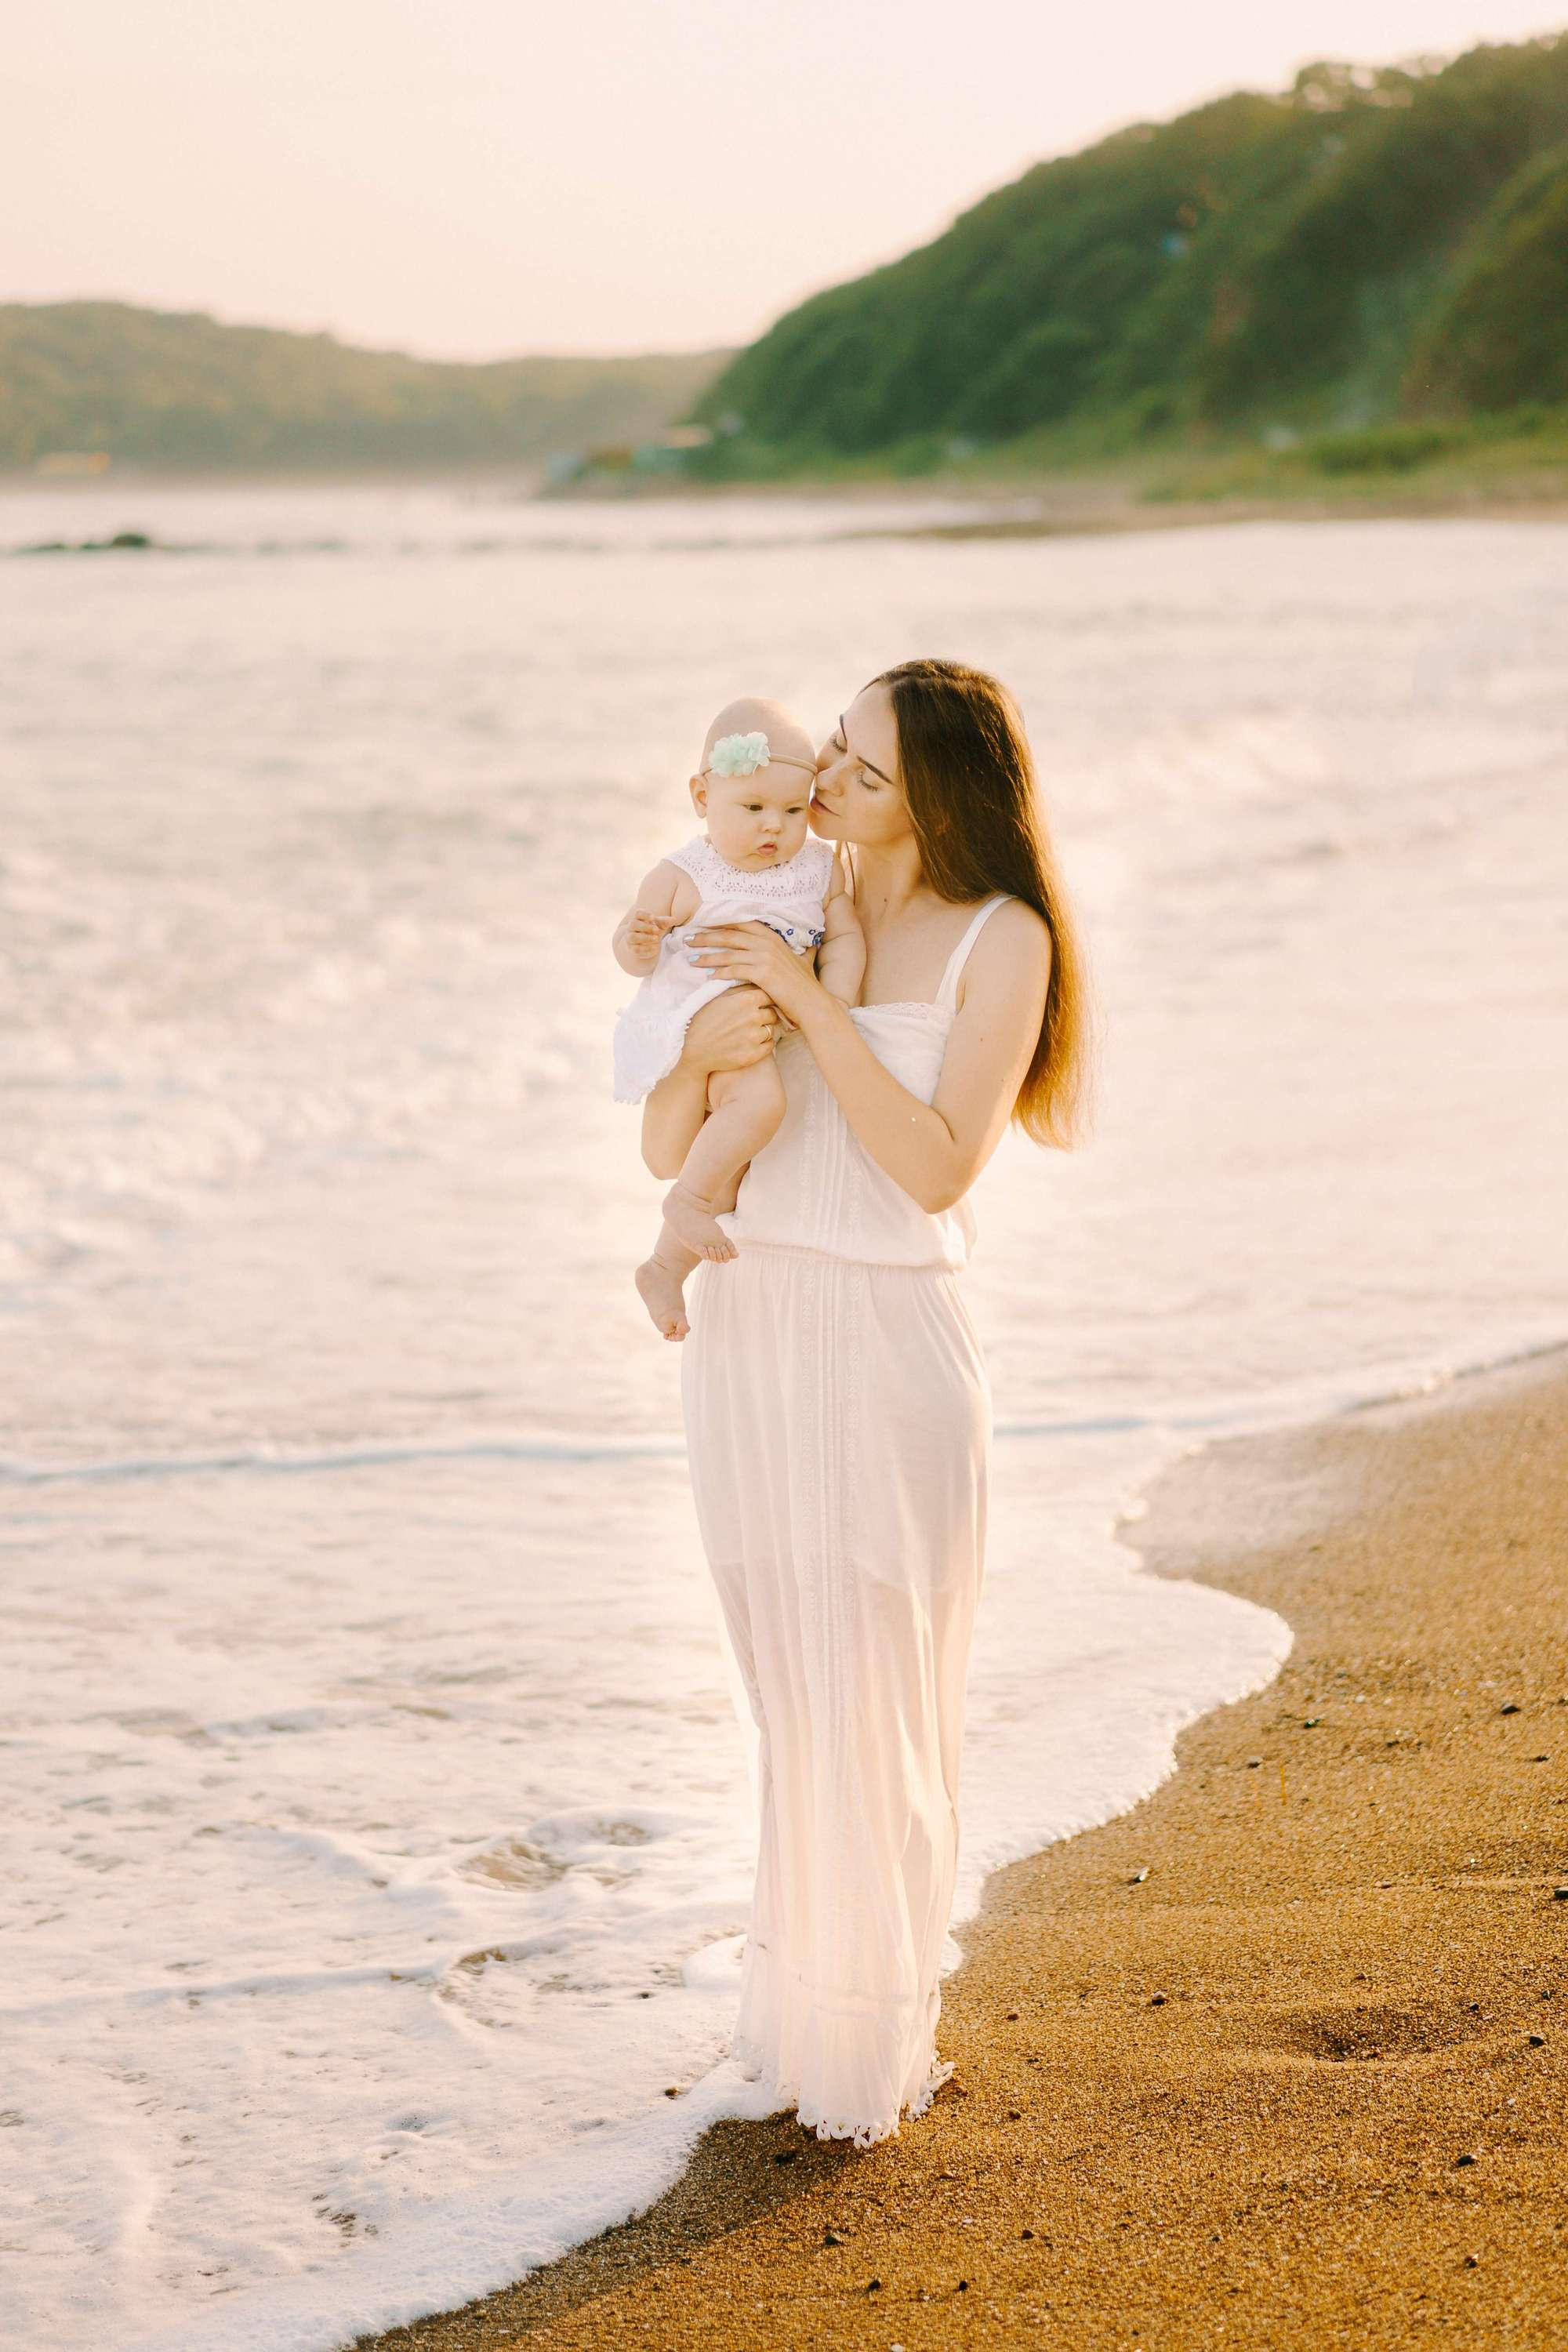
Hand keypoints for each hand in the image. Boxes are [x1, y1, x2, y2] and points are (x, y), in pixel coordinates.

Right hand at [625, 909, 675, 963]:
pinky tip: (655, 947)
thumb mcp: (659, 925)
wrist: (647, 944)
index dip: (644, 914)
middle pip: (633, 924)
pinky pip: (636, 949)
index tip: (653, 917)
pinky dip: (646, 948)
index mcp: (638, 919)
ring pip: (633, 937)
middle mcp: (631, 928)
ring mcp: (630, 938)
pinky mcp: (632, 949)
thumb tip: (674, 919)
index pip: (637, 913)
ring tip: (656, 938)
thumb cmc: (652, 931)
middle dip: (645, 927)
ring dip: (645, 938)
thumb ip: (665, 922)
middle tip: (657, 930)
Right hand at [679, 984, 780, 1074]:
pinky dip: (764, 1044)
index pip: (769, 995)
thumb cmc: (702, 1020)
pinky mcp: (752, 1055)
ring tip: (750, 1031)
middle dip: (766, 1015)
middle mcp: (753, 1017)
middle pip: (773, 1013)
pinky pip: (769, 1046)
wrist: (689, 1048)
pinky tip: (751, 1042)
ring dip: (764, 1030)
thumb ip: (738, 988)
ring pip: (771, 1030)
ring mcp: (753, 1037)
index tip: (761, 1003)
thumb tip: (754, 979)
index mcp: (745, 1000)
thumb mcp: (718, 997)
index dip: (766, 999)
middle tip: (754, 1019)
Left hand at [688, 922, 819, 1022]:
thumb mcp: (803, 960)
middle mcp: (766, 943)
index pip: (740, 924)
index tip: (703, 926)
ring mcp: (764, 957)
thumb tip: (810, 944)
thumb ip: (802, 950)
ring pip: (728, 953)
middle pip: (729, 936)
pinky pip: (734, 970)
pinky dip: (719, 972)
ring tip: (691, 959)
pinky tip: (708, 977)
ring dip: (707, 955)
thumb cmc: (806, 984)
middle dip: (706, 937)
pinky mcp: (762, 973)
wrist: (812, 1002)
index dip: (720, 924)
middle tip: (688, 940)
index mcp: (772, 937)